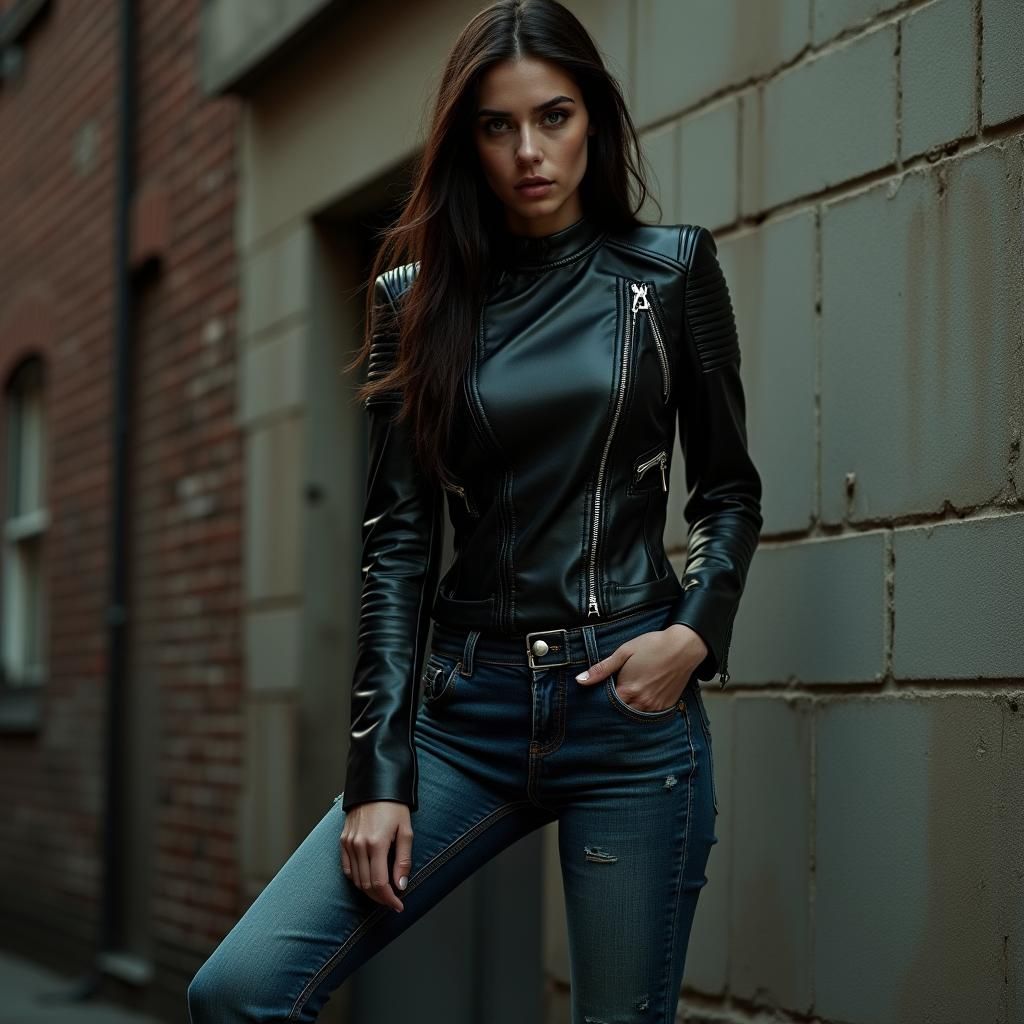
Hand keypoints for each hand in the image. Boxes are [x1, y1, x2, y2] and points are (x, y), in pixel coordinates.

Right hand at [340, 801, 413, 911]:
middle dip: (381, 898)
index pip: (380, 883)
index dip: (389, 899)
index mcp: (376, 844)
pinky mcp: (343, 840)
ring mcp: (349, 843)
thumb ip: (403, 860)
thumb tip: (401, 885)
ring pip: (356, 879)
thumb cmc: (394, 806)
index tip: (398, 905)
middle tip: (393, 901)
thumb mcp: (406, 831)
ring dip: (369, 890)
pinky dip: (357, 879)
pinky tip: (367, 879)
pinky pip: (347, 868)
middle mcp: (359, 845)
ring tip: (383, 892)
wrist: (376, 786)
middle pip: (366, 885)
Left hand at [574, 624, 707, 712]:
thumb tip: (580, 680)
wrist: (683, 646)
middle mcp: (642, 702)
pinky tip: (640, 699)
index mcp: (628, 690)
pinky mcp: (666, 706)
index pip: (606, 706)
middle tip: (609, 701)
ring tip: (626, 698)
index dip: (600, 702)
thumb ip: (602, 669)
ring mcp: (655, 706)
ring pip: (635, 716)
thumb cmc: (653, 646)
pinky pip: (650, 715)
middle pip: (620, 714)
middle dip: (613, 709)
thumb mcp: (624, 652)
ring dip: (628, 710)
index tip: (597, 697)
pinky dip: (643, 710)